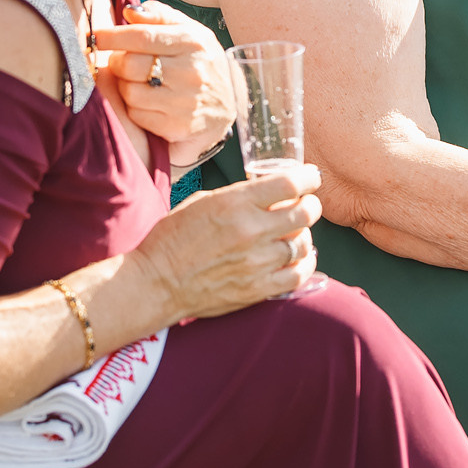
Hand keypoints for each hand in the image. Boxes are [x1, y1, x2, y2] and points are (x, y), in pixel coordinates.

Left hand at [92, 1, 234, 169]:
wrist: (228, 103)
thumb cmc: (200, 62)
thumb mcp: (189, 31)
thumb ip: (159, 16)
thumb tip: (129, 12)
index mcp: (192, 42)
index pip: (142, 36)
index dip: (112, 36)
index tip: (96, 36)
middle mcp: (191, 71)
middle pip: (130, 65)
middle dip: (118, 62)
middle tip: (122, 62)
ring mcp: (184, 101)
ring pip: (130, 92)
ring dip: (126, 86)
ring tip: (137, 81)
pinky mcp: (177, 126)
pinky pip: (137, 115)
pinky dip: (135, 107)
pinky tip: (147, 100)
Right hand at [125, 170, 321, 316]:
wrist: (157, 282)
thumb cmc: (173, 239)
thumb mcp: (203, 202)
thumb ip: (239, 197)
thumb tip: (267, 195)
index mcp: (236, 203)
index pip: (290, 183)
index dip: (308, 178)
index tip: (311, 178)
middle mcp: (251, 231)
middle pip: (305, 212)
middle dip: (310, 204)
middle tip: (307, 205)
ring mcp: (257, 262)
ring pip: (304, 243)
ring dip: (303, 235)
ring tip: (294, 234)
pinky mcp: (258, 289)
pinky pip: (298, 275)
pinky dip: (304, 264)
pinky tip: (297, 258)